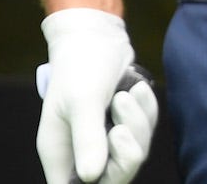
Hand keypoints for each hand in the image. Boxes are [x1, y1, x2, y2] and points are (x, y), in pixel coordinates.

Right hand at [36, 9, 157, 183]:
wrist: (97, 37)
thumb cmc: (81, 66)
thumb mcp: (82, 100)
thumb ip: (87, 137)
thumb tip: (92, 176)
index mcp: (60, 152)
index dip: (102, 180)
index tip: (115, 143)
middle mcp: (81, 151)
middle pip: (115, 175)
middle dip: (127, 148)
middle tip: (122, 114)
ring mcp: (104, 139)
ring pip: (134, 152)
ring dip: (138, 122)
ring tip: (127, 93)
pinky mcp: (124, 124)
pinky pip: (145, 131)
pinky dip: (146, 111)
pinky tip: (137, 89)